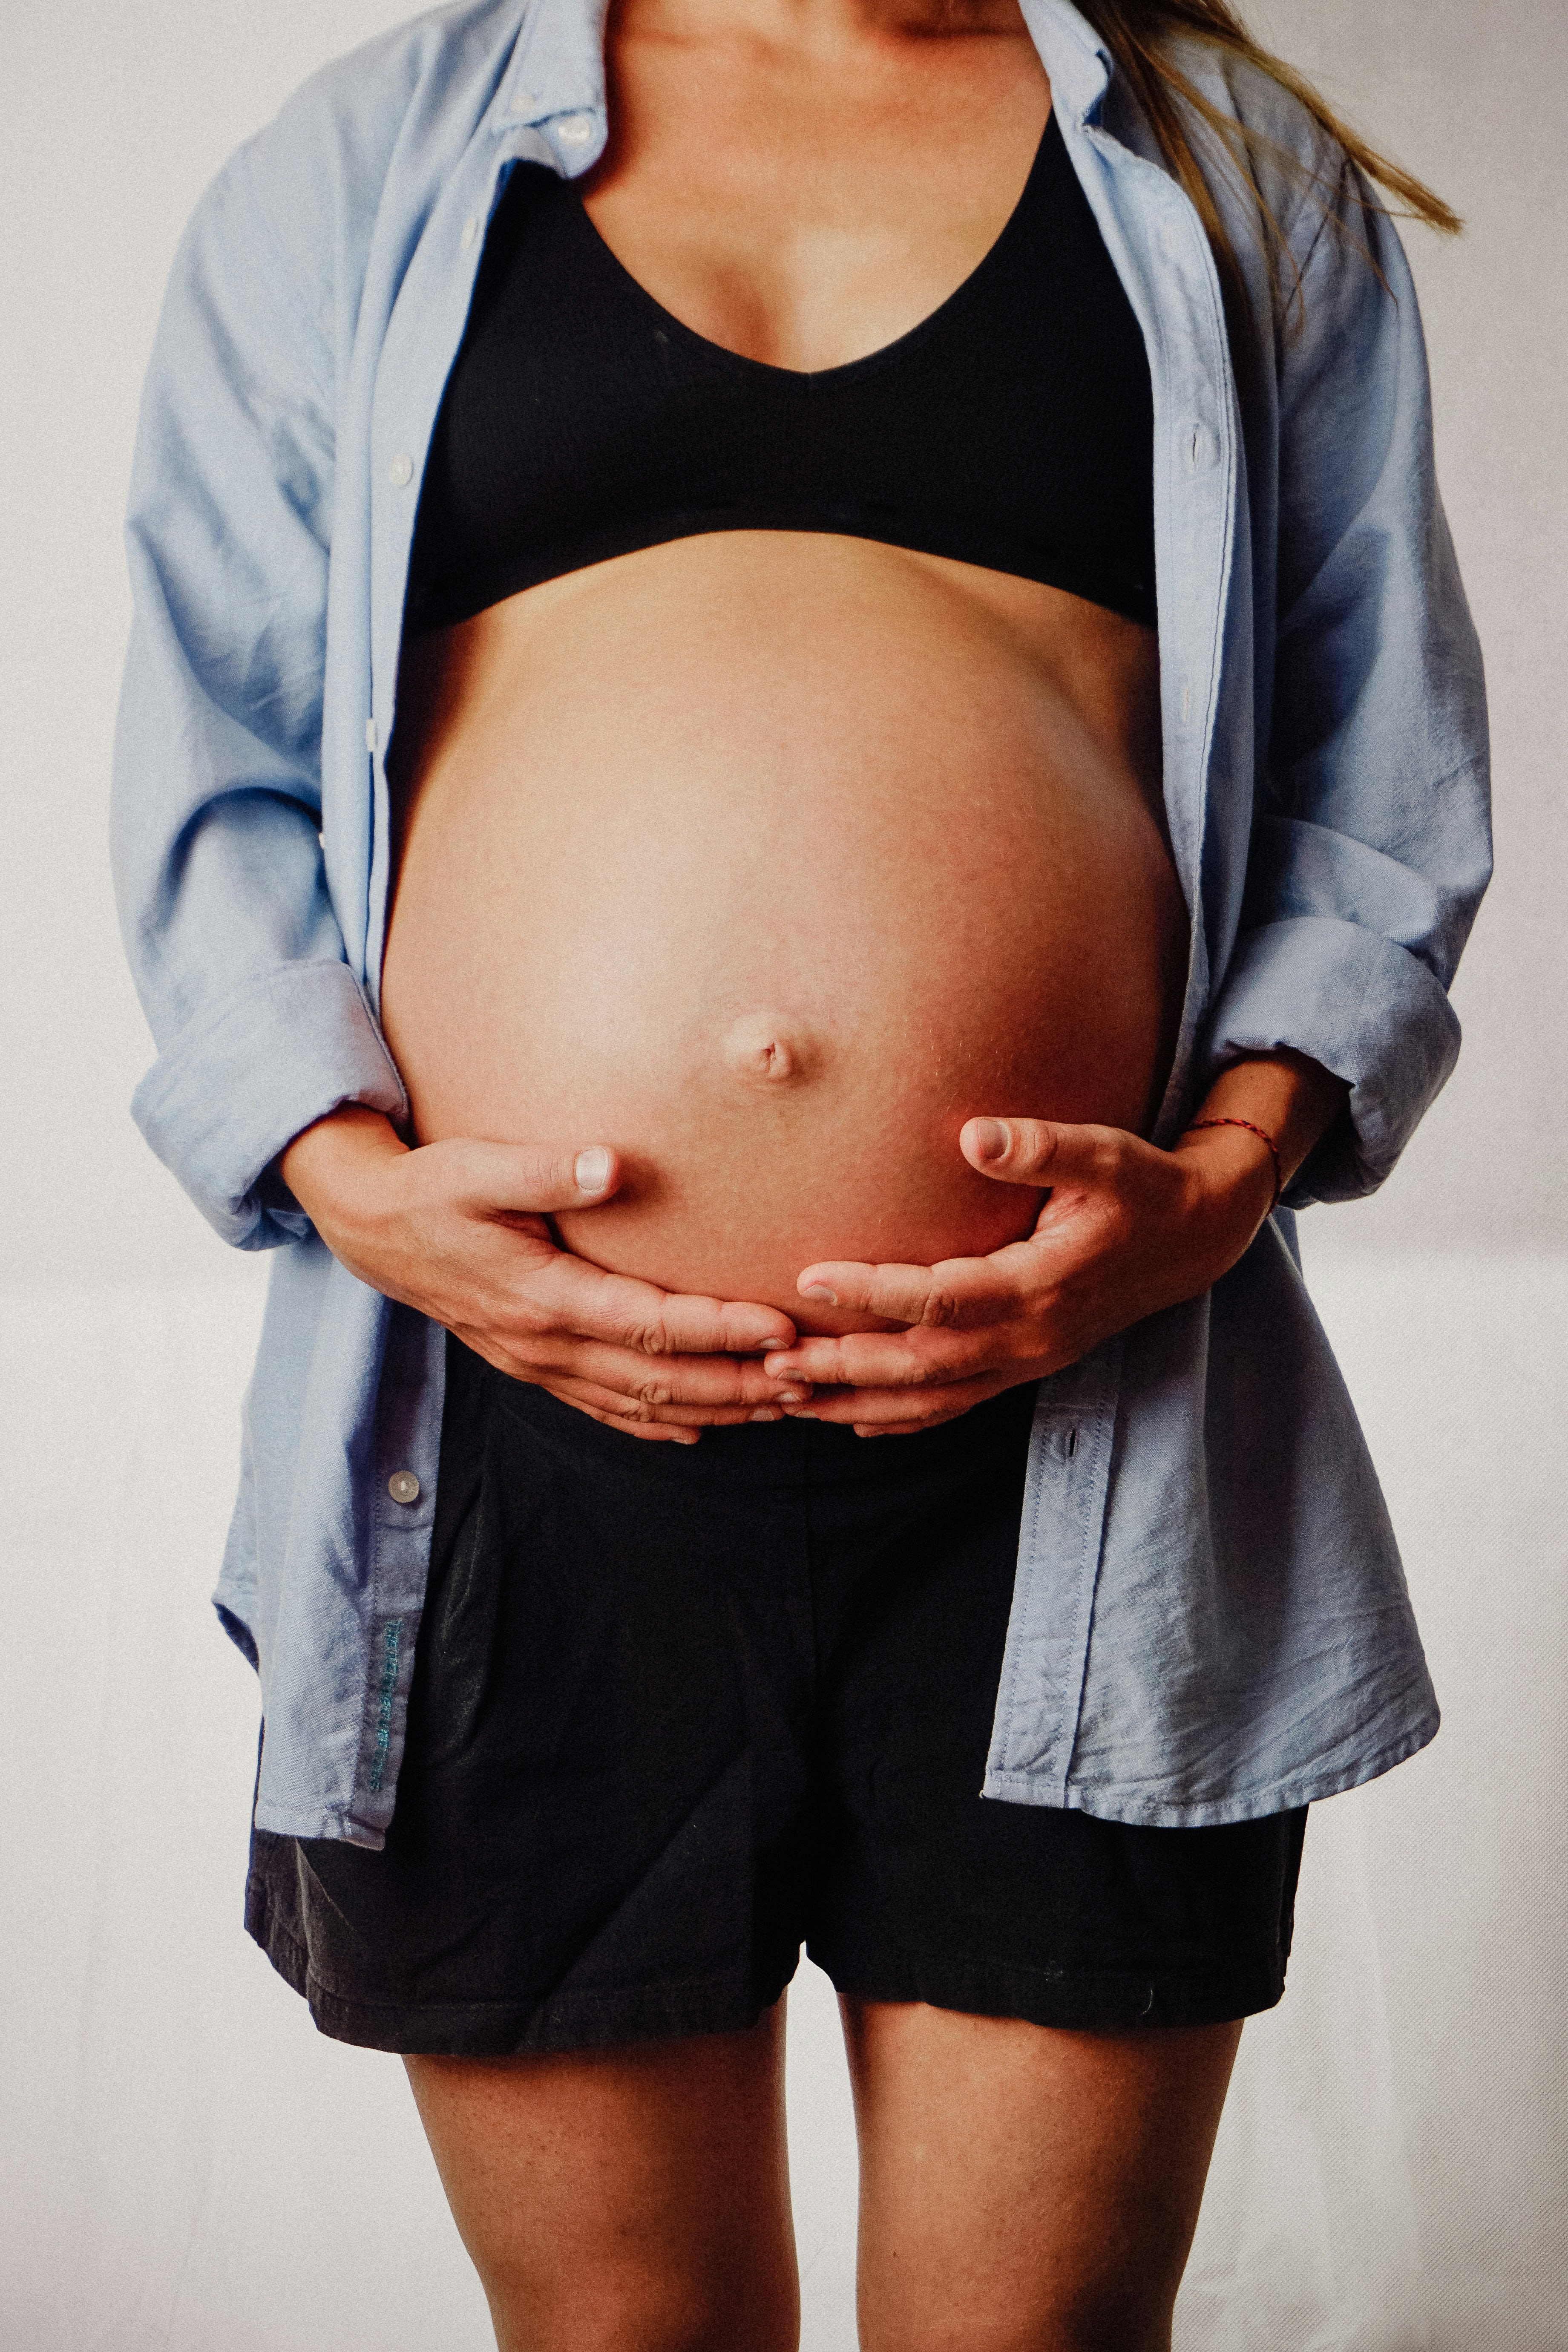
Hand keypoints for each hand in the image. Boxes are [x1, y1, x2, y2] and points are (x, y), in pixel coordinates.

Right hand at [278, 1108, 808, 1442]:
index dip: (718, 1330)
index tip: (780, 1327)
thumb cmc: (432, 1189)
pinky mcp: (534, 1366)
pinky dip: (657, 1424)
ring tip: (778, 1407)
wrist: (371, 1230)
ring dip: (712, 1409)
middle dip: (738, 1384)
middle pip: (658, 1381)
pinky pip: (605, 1409)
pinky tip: (700, 1429)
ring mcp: (538, 1363)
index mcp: (541, 1295)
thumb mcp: (478, 1167)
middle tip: (808, 1380)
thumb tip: (610, 1164)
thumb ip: (546, 1170)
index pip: (649, 1324)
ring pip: (639, 1405)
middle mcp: (544, 1343)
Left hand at [760, 1114, 1279, 1435]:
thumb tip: (973, 1134)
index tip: (808, 1279)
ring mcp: (1027, 1362)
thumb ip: (1043, 1147)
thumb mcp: (1107, 1155)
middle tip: (769, 1361)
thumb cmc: (1142, 1187)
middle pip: (922, 1367)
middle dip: (843, 1368)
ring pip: (931, 1400)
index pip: (940, 1298)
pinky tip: (852, 1422)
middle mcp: (1029, 1339)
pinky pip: (954, 1407)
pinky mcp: (1025, 1368)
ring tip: (785, 1399)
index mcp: (1039, 1286)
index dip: (874, 1293)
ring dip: (856, 1403)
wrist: (1195, 1239)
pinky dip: (900, 1419)